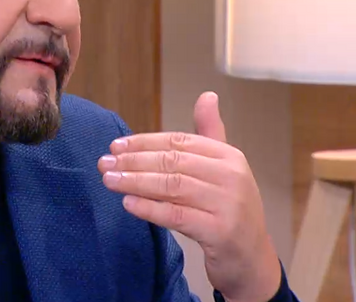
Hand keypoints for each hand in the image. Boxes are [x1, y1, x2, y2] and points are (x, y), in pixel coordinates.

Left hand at [97, 92, 279, 301]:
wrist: (251, 259)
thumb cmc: (229, 211)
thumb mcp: (223, 170)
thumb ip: (210, 134)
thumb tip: (207, 95)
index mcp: (230, 156)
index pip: (179, 141)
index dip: (144, 142)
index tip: (116, 146)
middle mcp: (231, 176)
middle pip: (173, 162)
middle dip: (134, 161)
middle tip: (104, 163)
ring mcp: (227, 204)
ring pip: (172, 186)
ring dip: (135, 182)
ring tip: (108, 180)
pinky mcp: (219, 231)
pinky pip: (176, 215)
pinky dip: (149, 208)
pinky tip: (127, 203)